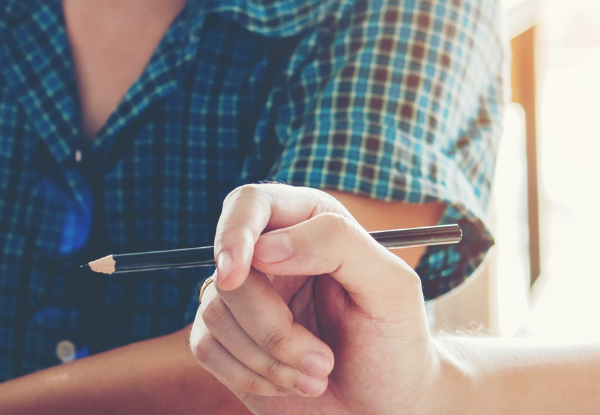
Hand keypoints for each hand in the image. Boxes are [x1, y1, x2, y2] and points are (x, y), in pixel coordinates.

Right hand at [191, 184, 439, 414]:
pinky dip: (250, 376)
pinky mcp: (224, 340)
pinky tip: (290, 384)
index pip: (250, 204)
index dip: (234, 233)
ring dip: (270, 360)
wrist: (383, 405)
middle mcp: (268, 255)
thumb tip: (265, 247)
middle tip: (322, 361)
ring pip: (214, 314)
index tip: (235, 275)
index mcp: (308, 223)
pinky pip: (206, 349)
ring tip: (318, 375)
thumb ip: (338, 245)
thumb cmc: (394, 342)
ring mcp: (242, 299)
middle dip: (272, 327)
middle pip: (230, 271)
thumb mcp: (391, 288)